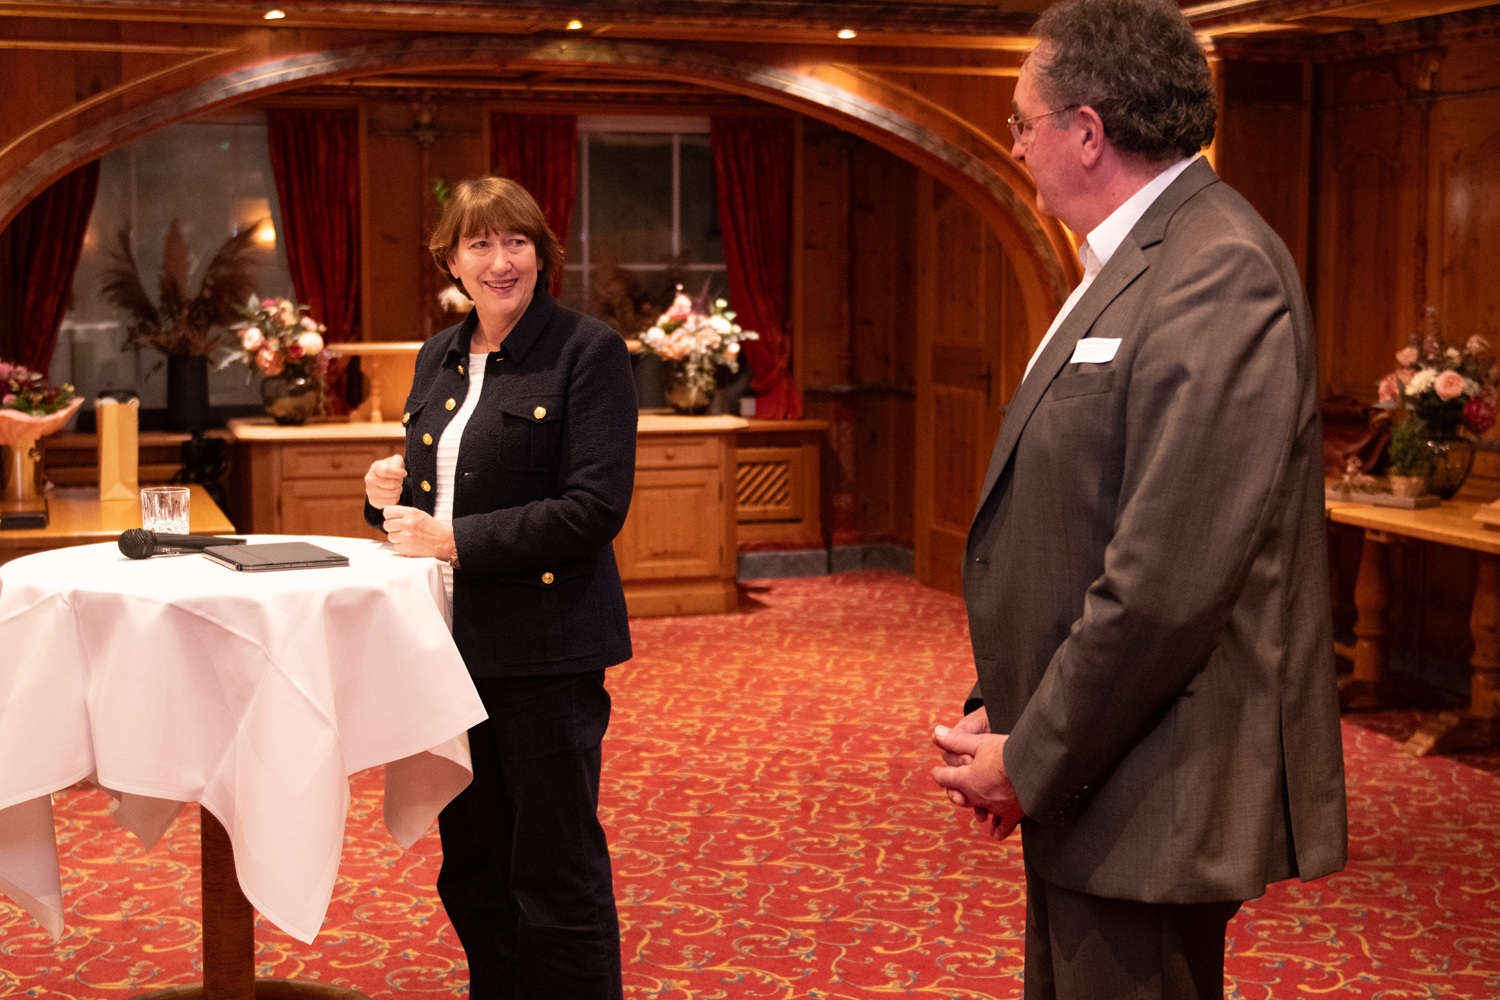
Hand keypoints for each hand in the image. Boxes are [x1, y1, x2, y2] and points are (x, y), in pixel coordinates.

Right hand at [365, 454, 405, 507]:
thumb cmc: (392, 469)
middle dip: (400, 482)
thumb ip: (398, 461)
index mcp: (375, 467)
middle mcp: (369, 479)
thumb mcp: (396, 460)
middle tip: (400, 481)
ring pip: (392, 493)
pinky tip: (394, 493)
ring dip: (399, 490)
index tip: (404, 473)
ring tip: (397, 486)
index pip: (387, 471)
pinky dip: (395, 498)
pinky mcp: (373, 501)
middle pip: (392, 484)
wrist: (385, 479)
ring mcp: (370, 491)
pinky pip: (390, 502)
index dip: (398, 473)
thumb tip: (400, 472)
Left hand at [382, 504, 456, 562]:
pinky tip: (412, 544)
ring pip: (390, 536)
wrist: (445, 542)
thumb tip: (386, 510)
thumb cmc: (433, 529)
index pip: (388, 512)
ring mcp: (405, 537)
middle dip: (393, 527)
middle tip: (403, 529)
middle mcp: (407, 524)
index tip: (393, 518)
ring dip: (397, 537)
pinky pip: (396, 546)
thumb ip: (403, 513)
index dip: (390, 516)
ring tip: (409, 537)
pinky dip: (402, 546)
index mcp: (411, 513)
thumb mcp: (420, 514)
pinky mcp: (406, 549)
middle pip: (387, 524)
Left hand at [931, 724, 1024, 840]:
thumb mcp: (980, 742)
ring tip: (979, 811)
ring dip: (978, 809)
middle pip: (960, 796)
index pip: (944, 778)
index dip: (939, 773)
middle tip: (958, 789)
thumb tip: (935, 732)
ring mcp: (995, 808)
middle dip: (958, 791)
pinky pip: (1002, 827)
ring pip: (981, 812)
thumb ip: (956, 740)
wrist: (1040, 768)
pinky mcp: (1013, 815)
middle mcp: (978, 797)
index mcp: (967, 779)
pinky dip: (998, 829)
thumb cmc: (1010, 752)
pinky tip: (995, 831)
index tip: (938, 771)